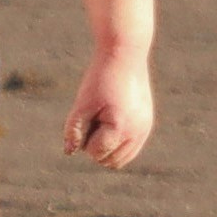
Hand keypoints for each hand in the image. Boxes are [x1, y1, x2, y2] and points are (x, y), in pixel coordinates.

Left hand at [65, 52, 154, 167]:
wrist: (124, 55)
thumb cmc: (100, 78)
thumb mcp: (82, 103)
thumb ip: (74, 129)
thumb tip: (69, 152)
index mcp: (121, 127)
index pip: (96, 152)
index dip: (83, 138)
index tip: (86, 115)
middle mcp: (138, 132)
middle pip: (109, 161)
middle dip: (95, 146)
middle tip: (93, 118)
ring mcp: (145, 129)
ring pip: (121, 159)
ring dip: (106, 147)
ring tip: (101, 120)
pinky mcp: (147, 124)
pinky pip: (131, 148)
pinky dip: (117, 143)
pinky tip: (110, 121)